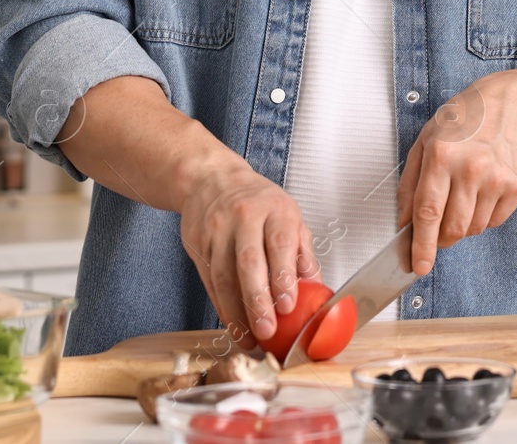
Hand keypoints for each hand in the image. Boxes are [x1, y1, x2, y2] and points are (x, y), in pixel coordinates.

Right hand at [178, 157, 319, 347]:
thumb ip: (302, 252)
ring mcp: (217, 231)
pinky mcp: (198, 245)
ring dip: (238, 312)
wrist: (211, 180)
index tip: (288, 305)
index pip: (280, 244)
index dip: (283, 276)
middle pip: (249, 263)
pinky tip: (233, 324)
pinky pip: (210, 282)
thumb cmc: (257, 201)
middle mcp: (244, 217)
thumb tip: (318, 287)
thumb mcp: (288, 215)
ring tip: (251, 336)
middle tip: (268, 329)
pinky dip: (222, 307)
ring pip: (225, 277)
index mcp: (275, 209)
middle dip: (258, 301)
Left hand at [397, 69, 516, 275]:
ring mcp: (497, 177)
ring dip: (464, 225)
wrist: (513, 103)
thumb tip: (403, 221)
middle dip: (442, 239)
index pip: (428, 212)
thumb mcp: (426, 139)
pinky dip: (484, 217)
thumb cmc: (466, 118)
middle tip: (439, 229)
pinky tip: (483, 192)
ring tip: (464, 196)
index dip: (421, 245)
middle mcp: (471, 167)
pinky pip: (495, 222)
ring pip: (474, 228)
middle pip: (452, 228)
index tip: (418, 266)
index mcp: (441, 154)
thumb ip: (410, 182)